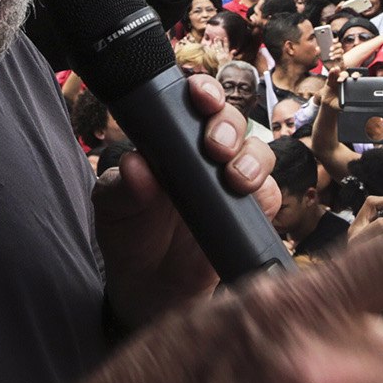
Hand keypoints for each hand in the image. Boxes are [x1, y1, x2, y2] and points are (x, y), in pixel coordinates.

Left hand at [94, 72, 276, 326]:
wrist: (147, 291)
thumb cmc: (129, 236)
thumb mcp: (113, 211)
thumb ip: (121, 188)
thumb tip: (135, 165)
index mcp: (170, 142)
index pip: (192, 104)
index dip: (203, 91)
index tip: (199, 95)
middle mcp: (204, 157)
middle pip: (232, 120)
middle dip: (228, 123)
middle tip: (214, 146)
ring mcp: (229, 184)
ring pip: (258, 152)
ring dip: (251, 157)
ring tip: (234, 178)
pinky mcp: (248, 216)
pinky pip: (270, 196)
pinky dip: (266, 193)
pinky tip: (247, 198)